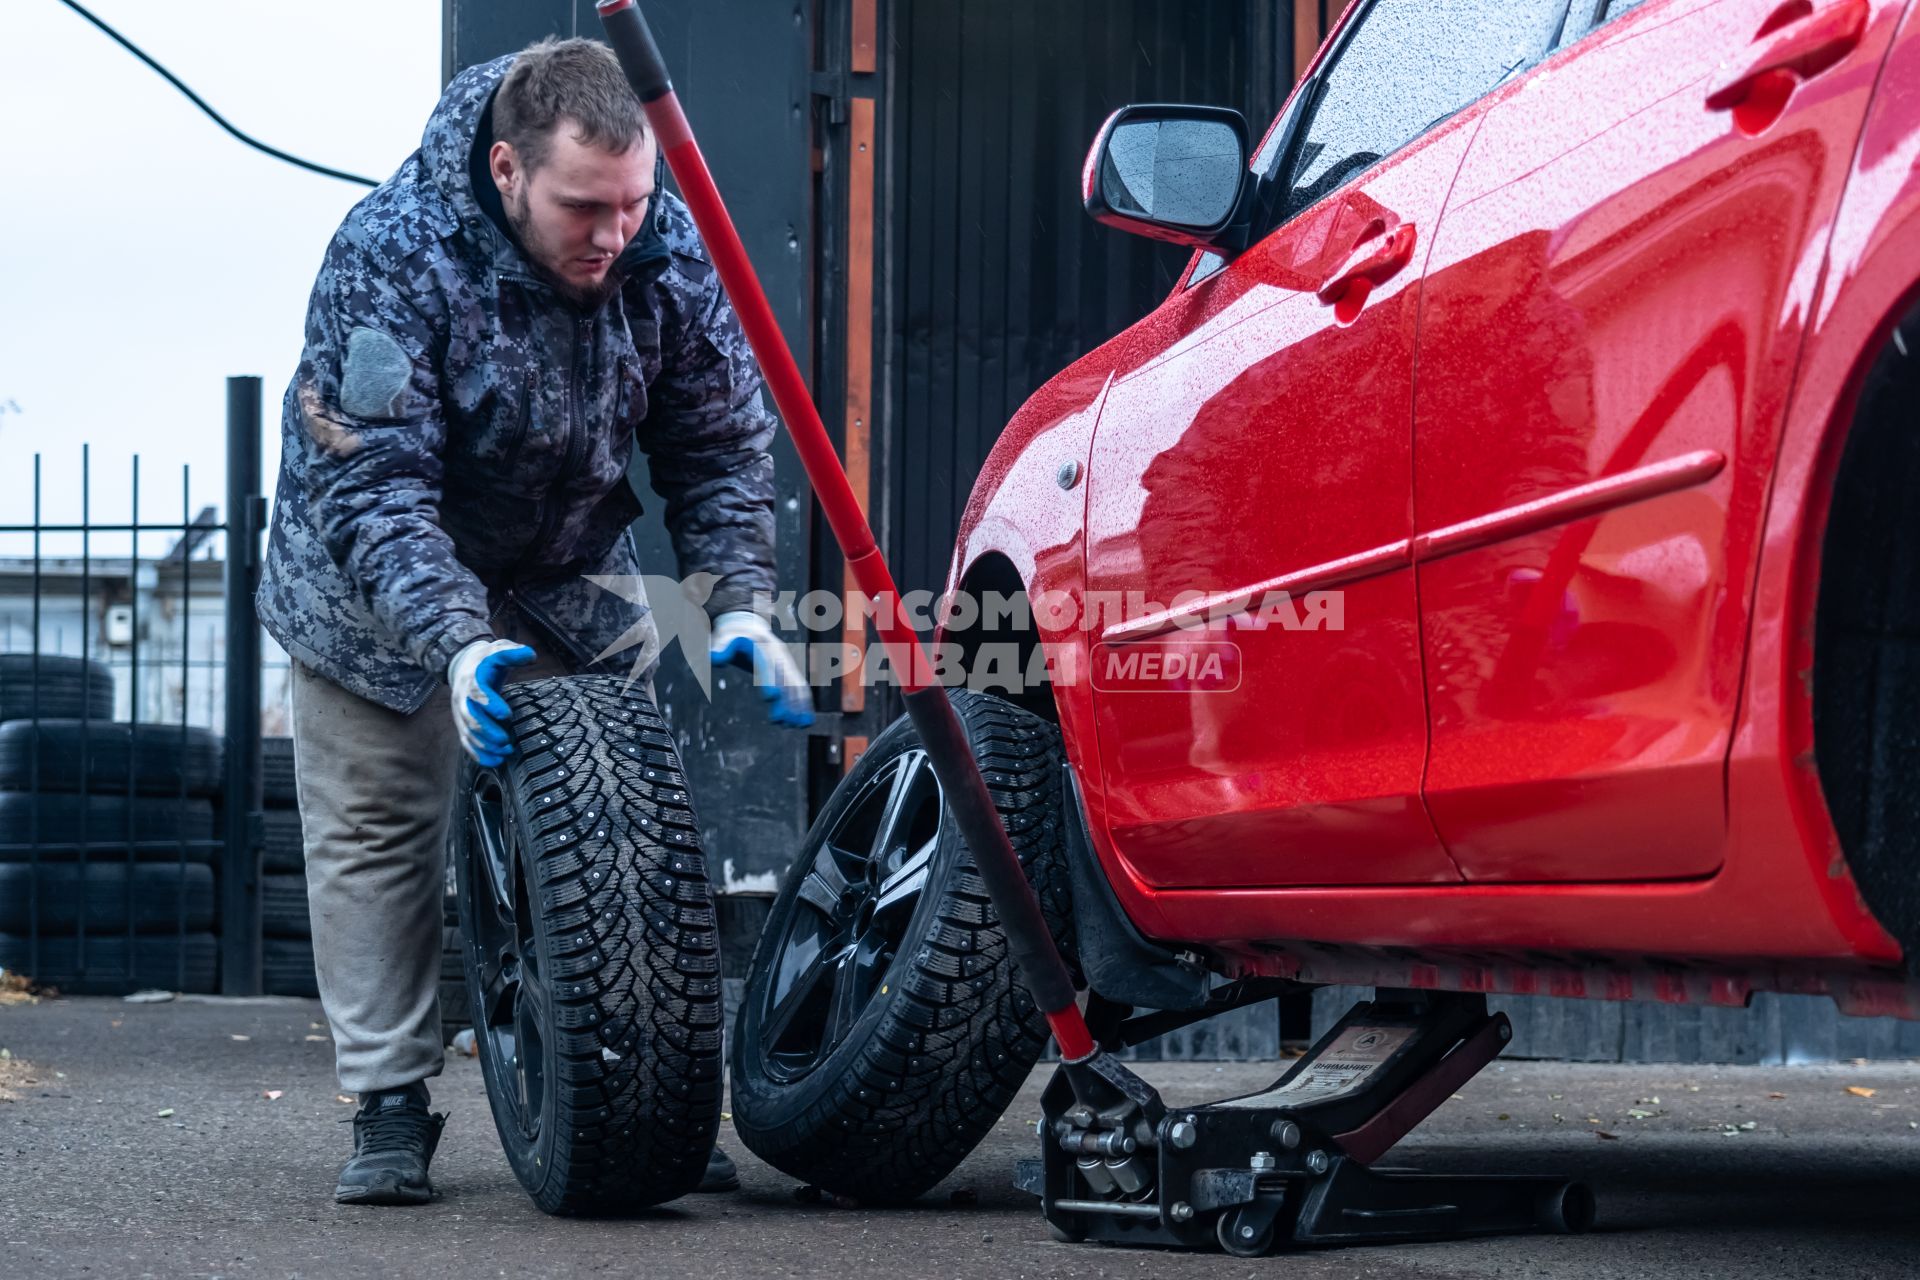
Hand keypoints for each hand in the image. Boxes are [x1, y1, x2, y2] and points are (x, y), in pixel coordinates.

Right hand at [448, 639, 537, 765]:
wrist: (463, 666)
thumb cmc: (486, 659)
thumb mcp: (499, 649)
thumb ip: (512, 652)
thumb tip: (530, 655)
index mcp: (472, 679)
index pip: (477, 692)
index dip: (490, 703)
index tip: (506, 714)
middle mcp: (463, 698)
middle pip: (470, 717)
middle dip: (487, 731)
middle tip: (506, 741)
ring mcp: (460, 713)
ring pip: (468, 732)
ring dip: (485, 745)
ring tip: (506, 752)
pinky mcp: (462, 724)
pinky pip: (467, 741)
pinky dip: (478, 754)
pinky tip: (495, 762)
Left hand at [709, 611, 813, 727]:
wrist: (747, 625)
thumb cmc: (732, 634)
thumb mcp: (724, 638)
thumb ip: (720, 648)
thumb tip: (714, 657)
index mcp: (763, 645)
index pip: (768, 665)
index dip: (770, 680)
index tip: (771, 697)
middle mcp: (779, 654)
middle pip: (785, 678)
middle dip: (785, 699)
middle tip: (782, 720)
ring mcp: (786, 662)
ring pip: (795, 686)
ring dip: (797, 706)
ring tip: (797, 726)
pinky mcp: (788, 671)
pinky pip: (799, 688)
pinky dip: (803, 704)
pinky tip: (804, 721)